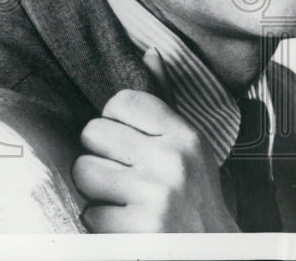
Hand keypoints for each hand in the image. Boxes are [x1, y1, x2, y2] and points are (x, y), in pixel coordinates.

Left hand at [72, 51, 238, 232]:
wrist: (211, 251)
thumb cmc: (196, 195)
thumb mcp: (190, 146)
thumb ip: (165, 104)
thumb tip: (150, 53)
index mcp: (184, 135)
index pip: (122, 101)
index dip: (113, 118)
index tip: (123, 137)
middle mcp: (170, 161)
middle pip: (94, 132)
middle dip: (99, 153)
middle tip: (119, 169)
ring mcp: (152, 196)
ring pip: (84, 171)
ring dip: (95, 188)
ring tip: (119, 195)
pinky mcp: (135, 230)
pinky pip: (89, 213)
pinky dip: (101, 221)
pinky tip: (125, 221)